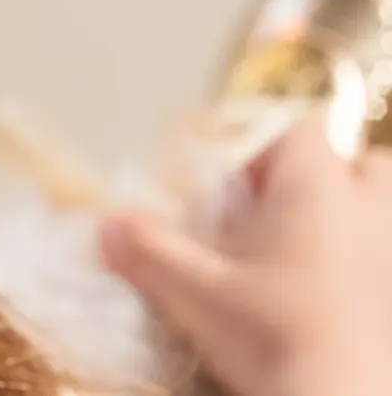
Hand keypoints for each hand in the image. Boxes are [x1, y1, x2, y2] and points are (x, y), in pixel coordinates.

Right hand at [98, 117, 391, 395]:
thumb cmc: (279, 342)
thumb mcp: (195, 294)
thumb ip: (148, 249)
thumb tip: (108, 225)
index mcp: (319, 189)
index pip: (294, 129)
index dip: (253, 143)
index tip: (219, 182)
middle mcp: (368, 213)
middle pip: (359, 164)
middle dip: (321, 175)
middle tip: (274, 209)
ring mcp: (390, 259)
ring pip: (379, 212)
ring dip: (345, 219)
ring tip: (297, 250)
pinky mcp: (391, 302)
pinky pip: (379, 261)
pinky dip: (357, 267)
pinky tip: (316, 296)